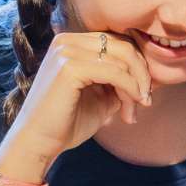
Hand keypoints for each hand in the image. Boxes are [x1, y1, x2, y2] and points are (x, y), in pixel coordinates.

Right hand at [0, 30, 153, 178]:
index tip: (143, 94)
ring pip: (123, 58)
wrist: (38, 143)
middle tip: (145, 102)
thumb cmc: (67, 122)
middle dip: (141, 75)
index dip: (138, 67)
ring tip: (132, 111)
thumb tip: (147, 76)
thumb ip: (120, 81)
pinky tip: (127, 111)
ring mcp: (66, 52)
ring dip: (136, 87)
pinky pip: (115, 72)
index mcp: (72, 43)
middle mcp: (67, 41)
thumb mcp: (101, 97)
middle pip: (124, 46)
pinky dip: (129, 90)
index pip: (119, 43)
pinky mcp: (69, 67)